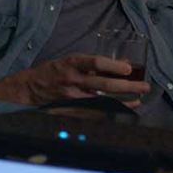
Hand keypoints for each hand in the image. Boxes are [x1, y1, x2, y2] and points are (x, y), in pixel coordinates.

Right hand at [7, 55, 149, 107]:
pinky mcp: (71, 109)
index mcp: (71, 63)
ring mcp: (71, 96)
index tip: (128, 69)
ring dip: (122, 102)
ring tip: (137, 101)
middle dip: (127, 86)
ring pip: (102, 100)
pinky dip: (109, 111)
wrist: (29, 88)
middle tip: (143, 87)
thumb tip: (121, 64)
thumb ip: (92, 64)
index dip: (113, 66)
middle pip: (104, 84)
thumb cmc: (52, 71)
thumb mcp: (70, 61)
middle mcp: (72, 79)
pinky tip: (121, 111)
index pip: (95, 62)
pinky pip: (94, 111)